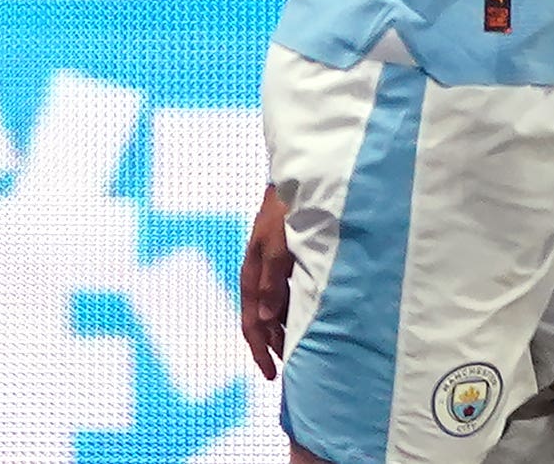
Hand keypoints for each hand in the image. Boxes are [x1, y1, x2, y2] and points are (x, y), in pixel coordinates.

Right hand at [239, 186, 292, 378]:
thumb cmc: (284, 210)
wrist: (296, 180)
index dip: (261, 349)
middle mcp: (259, 274)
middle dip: (270, 346)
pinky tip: (301, 319)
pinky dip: (290, 312)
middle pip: (261, 320)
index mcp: (252, 273)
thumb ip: (273, 280)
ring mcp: (271, 267)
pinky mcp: (285, 260)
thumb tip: (269, 320)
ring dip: (280, 331)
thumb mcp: (277, 244)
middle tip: (283, 371)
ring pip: (273, 310)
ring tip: (293, 352)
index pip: (253, 322)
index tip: (271, 374)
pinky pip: (284, 295)